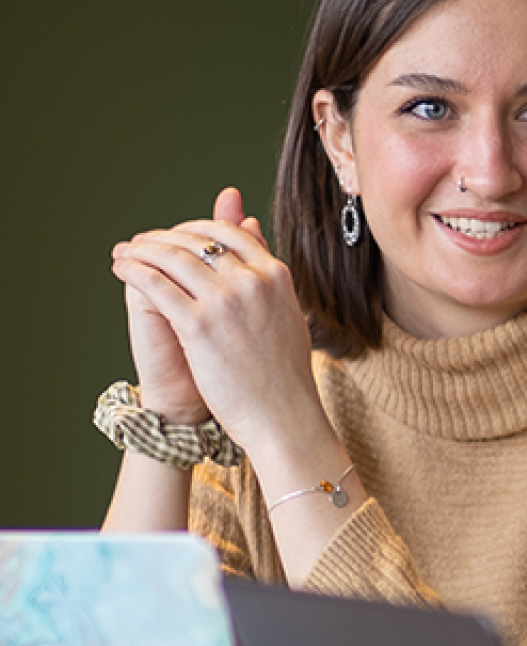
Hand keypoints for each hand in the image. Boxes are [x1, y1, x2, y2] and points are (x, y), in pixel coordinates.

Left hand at [110, 188, 322, 454]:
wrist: (284, 417)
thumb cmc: (284, 375)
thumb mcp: (284, 312)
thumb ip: (265, 272)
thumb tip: (253, 228)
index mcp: (276, 277)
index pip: (230, 234)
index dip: (196, 229)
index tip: (176, 236)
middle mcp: (253, 282)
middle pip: (198, 242)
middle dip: (163, 238)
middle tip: (141, 242)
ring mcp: (227, 302)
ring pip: (173, 258)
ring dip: (142, 249)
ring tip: (126, 252)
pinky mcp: (200, 325)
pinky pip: (157, 285)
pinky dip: (134, 271)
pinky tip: (122, 270)